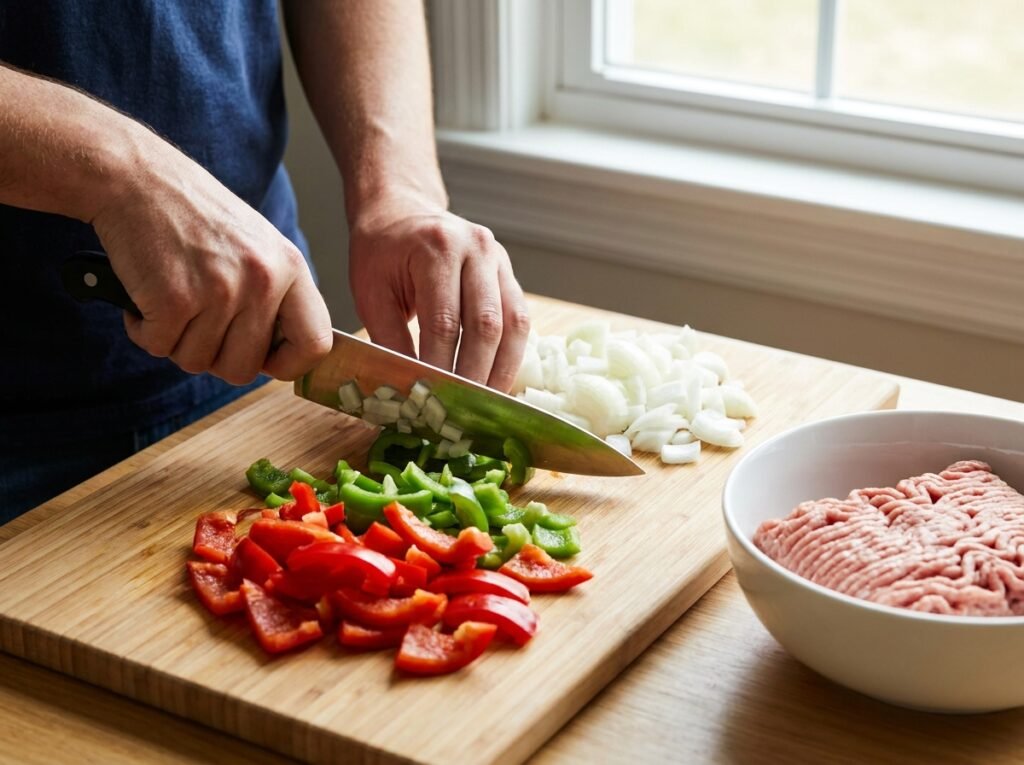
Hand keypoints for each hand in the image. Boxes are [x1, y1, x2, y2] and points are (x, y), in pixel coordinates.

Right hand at [90, 136, 332, 383]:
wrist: (136, 178)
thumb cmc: (194, 215)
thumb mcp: (257, 246)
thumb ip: (275, 296)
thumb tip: (281, 354)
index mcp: (290, 268)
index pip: (315, 344)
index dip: (289, 364)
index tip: (264, 359)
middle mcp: (262, 281)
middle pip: (245, 369)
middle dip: (215, 357)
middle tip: (197, 324)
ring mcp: (220, 292)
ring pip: (198, 362)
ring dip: (176, 341)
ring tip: (172, 298)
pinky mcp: (174, 299)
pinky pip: (159, 346)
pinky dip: (144, 330)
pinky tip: (146, 296)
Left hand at [348, 195, 529, 391]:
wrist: (401, 212)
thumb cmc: (381, 253)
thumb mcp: (371, 293)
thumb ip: (389, 340)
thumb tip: (407, 390)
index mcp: (436, 248)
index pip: (444, 321)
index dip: (441, 367)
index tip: (434, 402)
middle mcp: (476, 249)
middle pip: (486, 324)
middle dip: (476, 374)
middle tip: (465, 411)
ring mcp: (498, 259)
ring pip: (514, 323)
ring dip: (502, 369)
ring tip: (488, 403)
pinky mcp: (509, 273)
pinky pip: (520, 318)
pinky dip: (511, 353)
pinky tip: (498, 378)